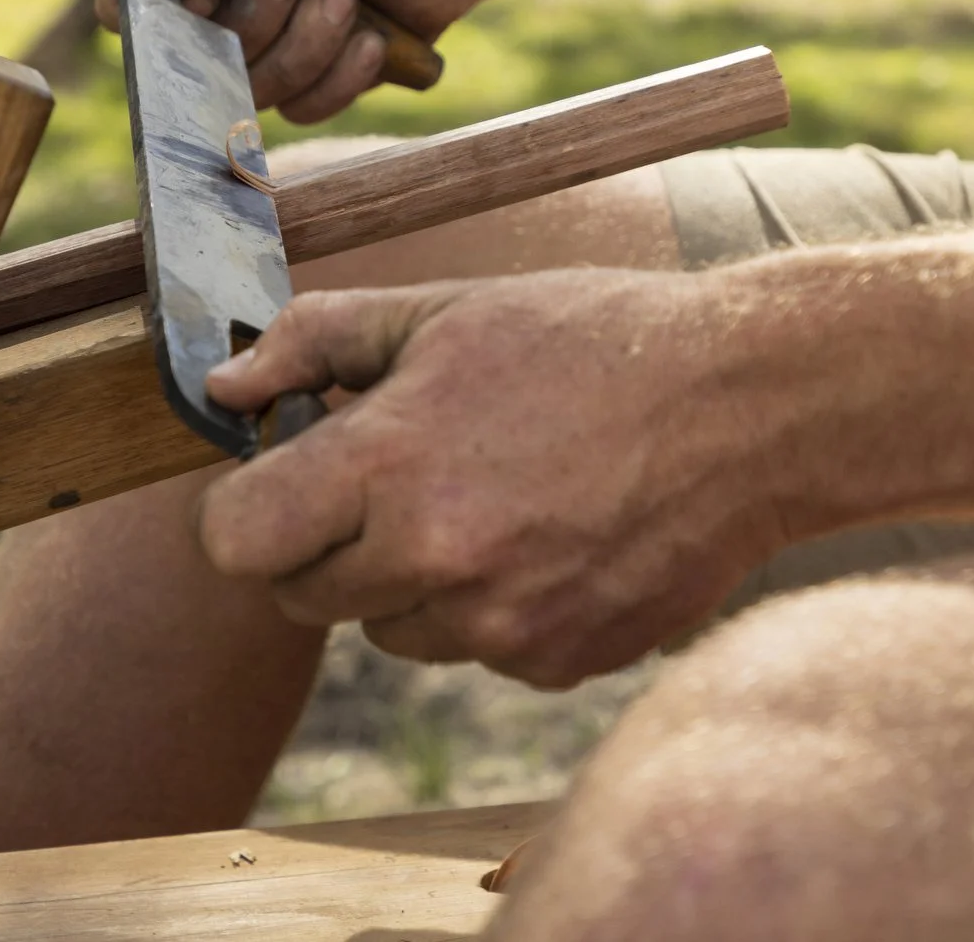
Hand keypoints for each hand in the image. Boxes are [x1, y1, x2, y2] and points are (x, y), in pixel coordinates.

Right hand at [94, 0, 477, 122]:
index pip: (131, 4)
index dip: (149, 22)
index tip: (198, 8)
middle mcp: (224, 5)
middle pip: (199, 59)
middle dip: (263, 21)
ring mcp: (268, 49)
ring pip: (258, 90)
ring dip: (312, 45)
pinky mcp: (313, 81)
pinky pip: (306, 110)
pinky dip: (345, 74)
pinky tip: (373, 37)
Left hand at [195, 270, 785, 686]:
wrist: (751, 407)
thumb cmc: (593, 340)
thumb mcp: (445, 311)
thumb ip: (313, 343)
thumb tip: (223, 387)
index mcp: (390, 467)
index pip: (235, 540)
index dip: (246, 507)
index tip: (283, 479)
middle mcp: (436, 563)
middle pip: (301, 595)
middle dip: (324, 539)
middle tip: (397, 473)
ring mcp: (499, 627)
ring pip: (389, 628)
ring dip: (410, 577)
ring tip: (492, 493)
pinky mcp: (555, 663)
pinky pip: (474, 648)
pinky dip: (490, 605)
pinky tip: (549, 532)